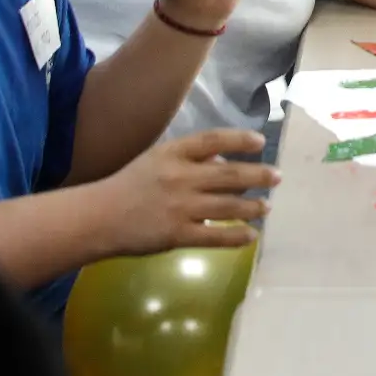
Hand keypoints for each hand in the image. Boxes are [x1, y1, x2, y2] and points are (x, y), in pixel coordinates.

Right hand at [97, 128, 276, 254]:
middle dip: (258, 175)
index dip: (239, 140)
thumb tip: (224, 162)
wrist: (98, 218)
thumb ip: (190, 158)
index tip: (260, 142)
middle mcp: (180, 177)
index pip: (213, 140)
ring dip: (253, 206)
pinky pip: (215, 235)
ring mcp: (180, 207)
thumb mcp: (157, 160)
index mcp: (173, 153)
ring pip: (228, 206)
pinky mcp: (178, 234)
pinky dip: (237, 236)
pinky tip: (252, 235)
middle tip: (278, 177)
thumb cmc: (130, 186)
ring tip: (267, 207)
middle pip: (229, 174)